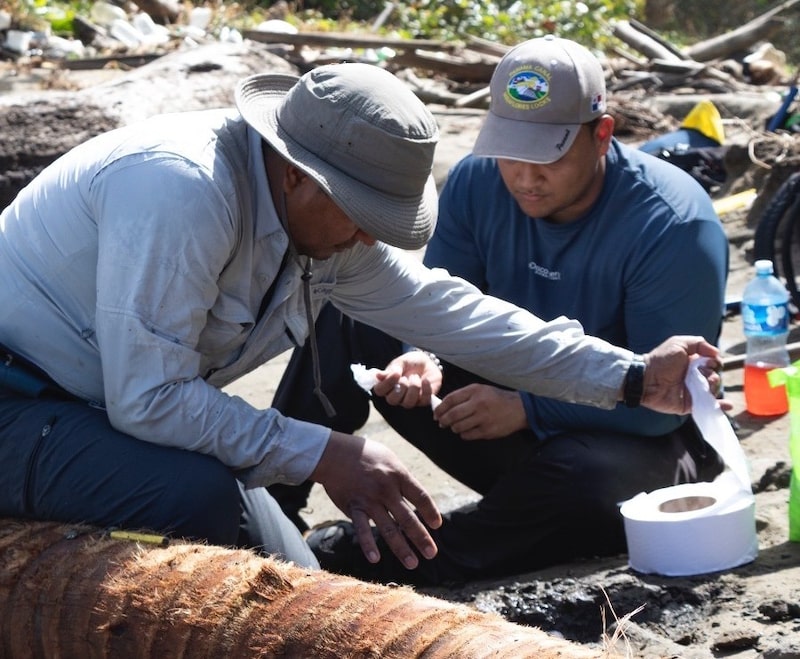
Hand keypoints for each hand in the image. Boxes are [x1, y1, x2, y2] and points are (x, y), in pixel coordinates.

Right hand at [310, 431, 441, 568]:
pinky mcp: (354, 507)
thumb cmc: (365, 454)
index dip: (431, 512)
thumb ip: (402, 479)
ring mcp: (369, 500)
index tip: (437, 525)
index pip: (420, 497)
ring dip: (401, 548)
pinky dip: (368, 545)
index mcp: (399, 475)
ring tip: (412, 563)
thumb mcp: (390, 459)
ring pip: (389, 529)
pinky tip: (375, 559)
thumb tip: (416, 499)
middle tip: (432, 554)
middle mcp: (386, 489)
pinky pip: (362, 529)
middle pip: (408, 518)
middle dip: (421, 538)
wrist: (334, 452)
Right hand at [372, 350, 442, 408]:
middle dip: (400, 387)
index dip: (386, 384)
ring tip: (416, 377)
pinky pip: (423, 401)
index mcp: (387, 385)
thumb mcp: (401, 362)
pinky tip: (425, 380)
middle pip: (392, 400)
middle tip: (406, 377)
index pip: (379, 391)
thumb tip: (378, 376)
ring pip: (408, 403)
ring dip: (413, 388)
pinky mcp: (423, 401)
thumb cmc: (410, 363)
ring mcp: (409, 399)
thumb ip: (391, 369)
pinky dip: (425, 389)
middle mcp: (396, 395)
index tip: (396, 374)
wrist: (427, 362)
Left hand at [434, 384, 527, 439]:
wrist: (519, 409)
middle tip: (441, 423)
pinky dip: (463, 434)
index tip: (436, 413)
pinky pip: (467, 435)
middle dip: (443, 420)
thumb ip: (463, 396)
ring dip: (453, 428)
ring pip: (458, 427)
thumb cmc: (496, 398)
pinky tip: (466, 430)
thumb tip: (444, 406)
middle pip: (452, 415)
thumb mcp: (481, 390)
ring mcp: (483, 418)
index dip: (440, 408)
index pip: (450, 399)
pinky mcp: (487, 431)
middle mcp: (478, 404)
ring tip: (455, 426)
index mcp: (475, 391)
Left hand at [640, 335, 729, 413]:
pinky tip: (727, 405)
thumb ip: (699, 343)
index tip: (711, 362)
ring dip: (714, 386)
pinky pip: (709, 407)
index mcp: (693, 363)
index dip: (715, 362)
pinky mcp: (691, 404)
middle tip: (703, 375)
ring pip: (714, 390)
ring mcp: (693, 391)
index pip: (713, 363)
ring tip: (705, 384)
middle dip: (714, 375)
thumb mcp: (679, 343)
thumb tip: (717, 353)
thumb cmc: (661, 360)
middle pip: (715, 377)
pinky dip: (721, 407)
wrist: (646, 379)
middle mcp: (695, 377)